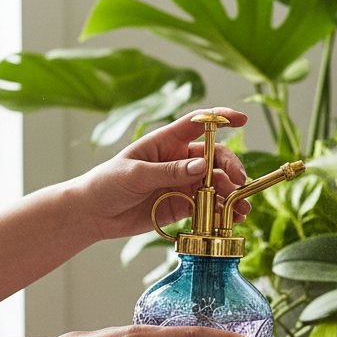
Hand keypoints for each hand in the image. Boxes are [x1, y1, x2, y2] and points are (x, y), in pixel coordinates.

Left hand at [75, 108, 252, 241]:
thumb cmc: (108, 183)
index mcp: (167, 142)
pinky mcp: (183, 205)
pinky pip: (209, 206)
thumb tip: (202, 167)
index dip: (222, 117)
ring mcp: (183, 183)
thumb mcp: (136, 174)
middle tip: (240, 182)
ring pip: (216, 184)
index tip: (242, 118)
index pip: (199, 123)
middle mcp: (180, 160)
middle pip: (215, 157)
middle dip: (231, 168)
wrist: (94, 214)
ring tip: (241, 208)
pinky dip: (223, 212)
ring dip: (232, 194)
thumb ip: (169, 171)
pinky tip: (232, 218)